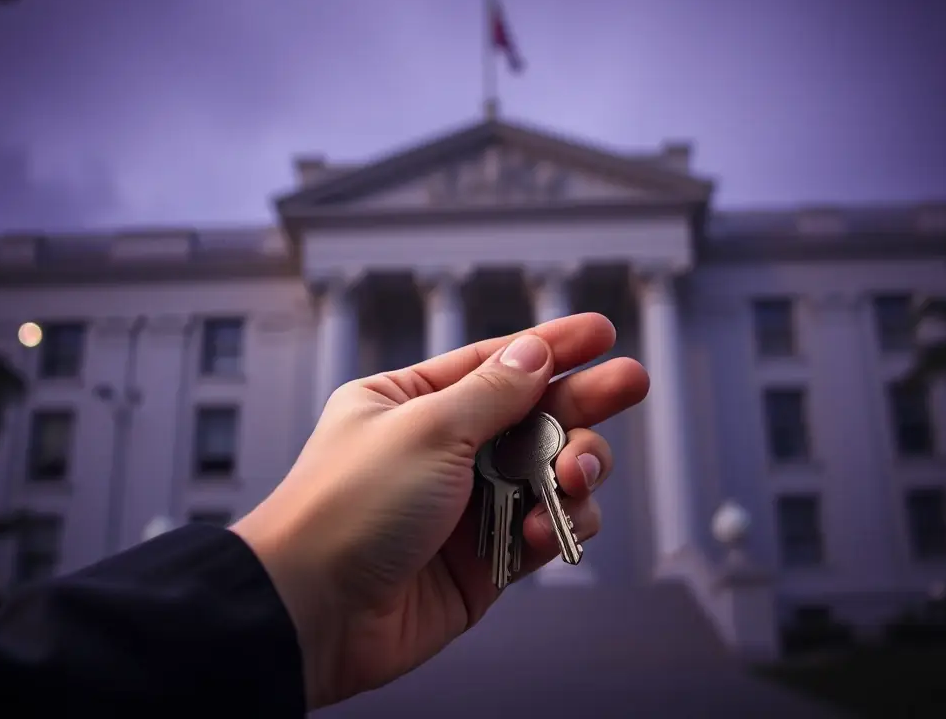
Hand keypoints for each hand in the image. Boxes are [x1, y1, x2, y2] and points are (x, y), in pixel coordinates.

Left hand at [231, 313, 649, 707]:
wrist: (314, 612)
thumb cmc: (347, 508)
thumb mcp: (426, 429)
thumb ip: (492, 392)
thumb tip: (534, 352)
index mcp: (412, 402)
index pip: (496, 363)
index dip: (552, 346)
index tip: (600, 333)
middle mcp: (443, 449)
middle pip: (533, 415)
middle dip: (584, 400)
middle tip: (630, 383)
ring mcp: (466, 505)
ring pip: (548, 474)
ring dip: (573, 471)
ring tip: (573, 477)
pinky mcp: (485, 559)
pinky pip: (543, 529)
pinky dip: (557, 525)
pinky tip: (545, 529)